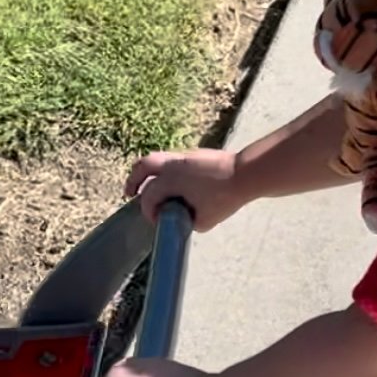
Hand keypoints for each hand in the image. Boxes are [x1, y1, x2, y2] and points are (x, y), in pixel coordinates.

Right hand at [125, 148, 242, 232]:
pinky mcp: (195, 154)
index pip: (148, 197)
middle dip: (133, 180)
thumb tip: (182, 220)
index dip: (148, 212)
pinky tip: (173, 182)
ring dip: (148, 172)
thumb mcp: (204, 220)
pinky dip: (165, 170)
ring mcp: (183, 156)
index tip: (155, 221)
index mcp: (169, 181)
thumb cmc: (224, 197)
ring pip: (157, 159)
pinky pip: (171, 160)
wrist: (245, 174)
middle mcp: (172, 165)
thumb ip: (186, 221)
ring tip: (148, 185)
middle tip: (130, 193)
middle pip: (142, 166)